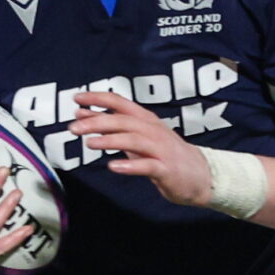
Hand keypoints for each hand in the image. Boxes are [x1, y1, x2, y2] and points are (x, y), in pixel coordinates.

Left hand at [71, 90, 213, 207]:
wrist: (200, 175)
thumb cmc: (163, 154)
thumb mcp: (135, 137)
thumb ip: (111, 126)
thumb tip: (81, 114)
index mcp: (145, 119)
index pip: (120, 102)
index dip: (98, 98)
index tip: (77, 98)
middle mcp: (153, 130)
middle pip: (123, 121)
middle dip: (97, 121)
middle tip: (74, 127)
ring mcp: (161, 149)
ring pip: (134, 140)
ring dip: (110, 140)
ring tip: (90, 143)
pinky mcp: (167, 169)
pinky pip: (147, 165)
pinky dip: (130, 165)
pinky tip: (113, 167)